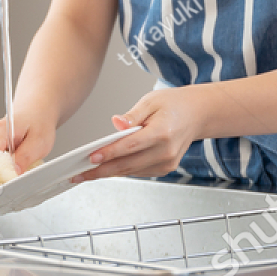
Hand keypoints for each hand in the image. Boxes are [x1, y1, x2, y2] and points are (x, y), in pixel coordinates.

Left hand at [75, 86, 206, 180]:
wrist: (197, 114)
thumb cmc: (174, 104)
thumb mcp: (151, 101)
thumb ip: (132, 116)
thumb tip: (116, 123)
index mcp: (162, 132)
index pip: (130, 146)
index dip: (109, 153)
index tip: (91, 158)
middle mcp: (166, 151)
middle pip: (128, 164)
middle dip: (101, 171)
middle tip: (79, 174)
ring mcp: (167, 162)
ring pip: (131, 171)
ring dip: (108, 173)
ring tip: (86, 173)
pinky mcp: (165, 168)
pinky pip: (138, 171)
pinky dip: (122, 170)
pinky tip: (106, 169)